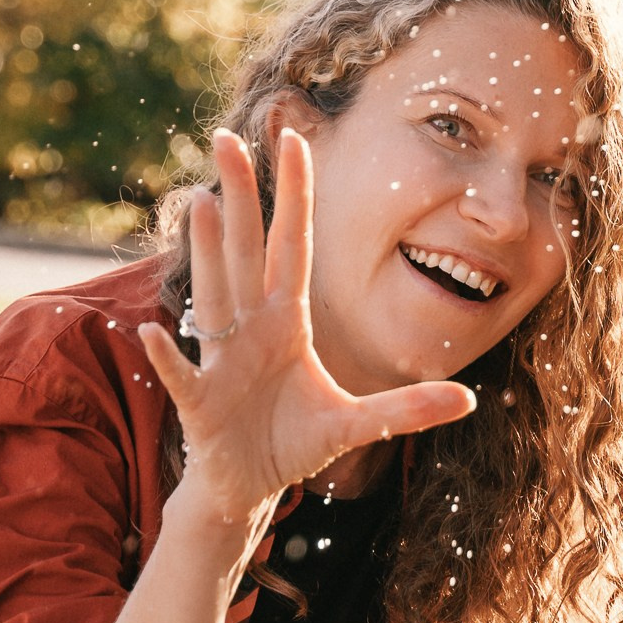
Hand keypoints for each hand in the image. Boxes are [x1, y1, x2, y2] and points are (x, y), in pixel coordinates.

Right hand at [138, 127, 475, 531]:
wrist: (250, 486)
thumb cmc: (295, 442)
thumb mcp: (358, 425)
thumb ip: (407, 409)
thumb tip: (470, 402)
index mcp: (287, 323)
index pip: (293, 246)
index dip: (294, 196)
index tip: (295, 139)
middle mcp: (251, 329)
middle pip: (247, 252)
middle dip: (239, 197)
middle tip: (226, 137)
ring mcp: (223, 362)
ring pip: (216, 296)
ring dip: (208, 253)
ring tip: (200, 203)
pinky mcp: (202, 403)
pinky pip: (185, 376)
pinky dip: (169, 358)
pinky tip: (153, 334)